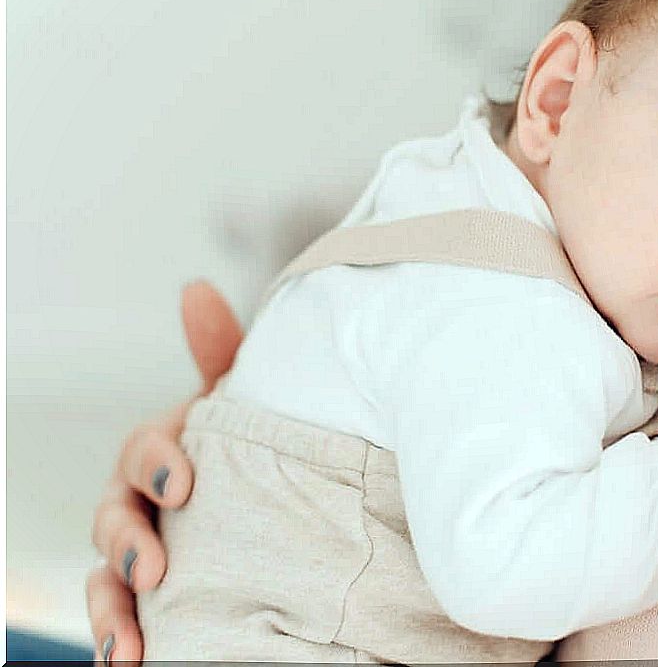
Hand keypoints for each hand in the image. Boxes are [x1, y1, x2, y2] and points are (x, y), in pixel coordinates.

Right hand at [86, 281, 242, 663]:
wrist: (288, 501)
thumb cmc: (258, 442)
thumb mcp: (248, 401)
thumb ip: (222, 353)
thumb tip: (193, 287)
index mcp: (166, 448)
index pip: (143, 448)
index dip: (156, 460)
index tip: (184, 482)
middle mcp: (144, 500)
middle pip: (114, 517)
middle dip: (129, 540)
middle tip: (156, 565)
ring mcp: (145, 550)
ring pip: (109, 577)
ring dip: (111, 608)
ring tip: (128, 643)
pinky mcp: (153, 596)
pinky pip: (124, 618)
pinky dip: (120, 639)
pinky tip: (130, 661)